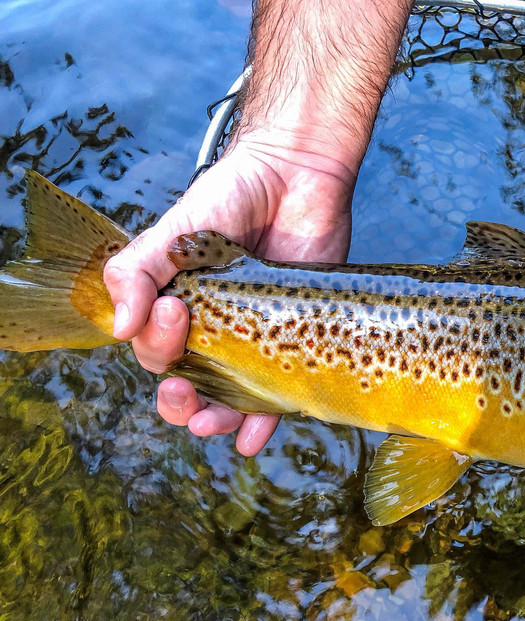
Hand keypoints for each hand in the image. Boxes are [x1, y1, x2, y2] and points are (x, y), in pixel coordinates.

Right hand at [104, 139, 357, 455]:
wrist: (299, 174)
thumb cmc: (235, 194)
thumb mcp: (176, 229)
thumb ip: (138, 269)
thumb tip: (119, 327)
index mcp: (179, 305)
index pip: (155, 347)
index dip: (157, 343)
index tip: (176, 310)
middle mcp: (215, 329)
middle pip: (186, 383)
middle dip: (177, 398)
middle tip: (182, 389)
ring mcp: (256, 339)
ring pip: (228, 397)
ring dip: (214, 417)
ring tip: (210, 420)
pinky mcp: (297, 342)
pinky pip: (278, 394)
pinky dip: (263, 422)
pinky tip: (252, 437)